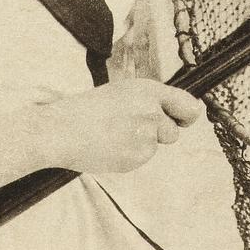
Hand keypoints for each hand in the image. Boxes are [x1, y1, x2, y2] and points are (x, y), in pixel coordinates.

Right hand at [39, 80, 202, 174]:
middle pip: (174, 131)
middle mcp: (151, 111)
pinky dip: (129, 156)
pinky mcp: (136, 157)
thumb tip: (169, 114)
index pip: (188, 105)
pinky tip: (109, 147)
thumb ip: (147, 101)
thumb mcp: (121, 93)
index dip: (188, 114)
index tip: (183, 120)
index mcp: (147, 90)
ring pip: (155, 146)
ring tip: (115, 136)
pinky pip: (140, 159)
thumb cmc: (86, 109)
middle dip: (162, 133)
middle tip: (138, 131)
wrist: (62, 130)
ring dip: (142, 145)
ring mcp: (145, 136)